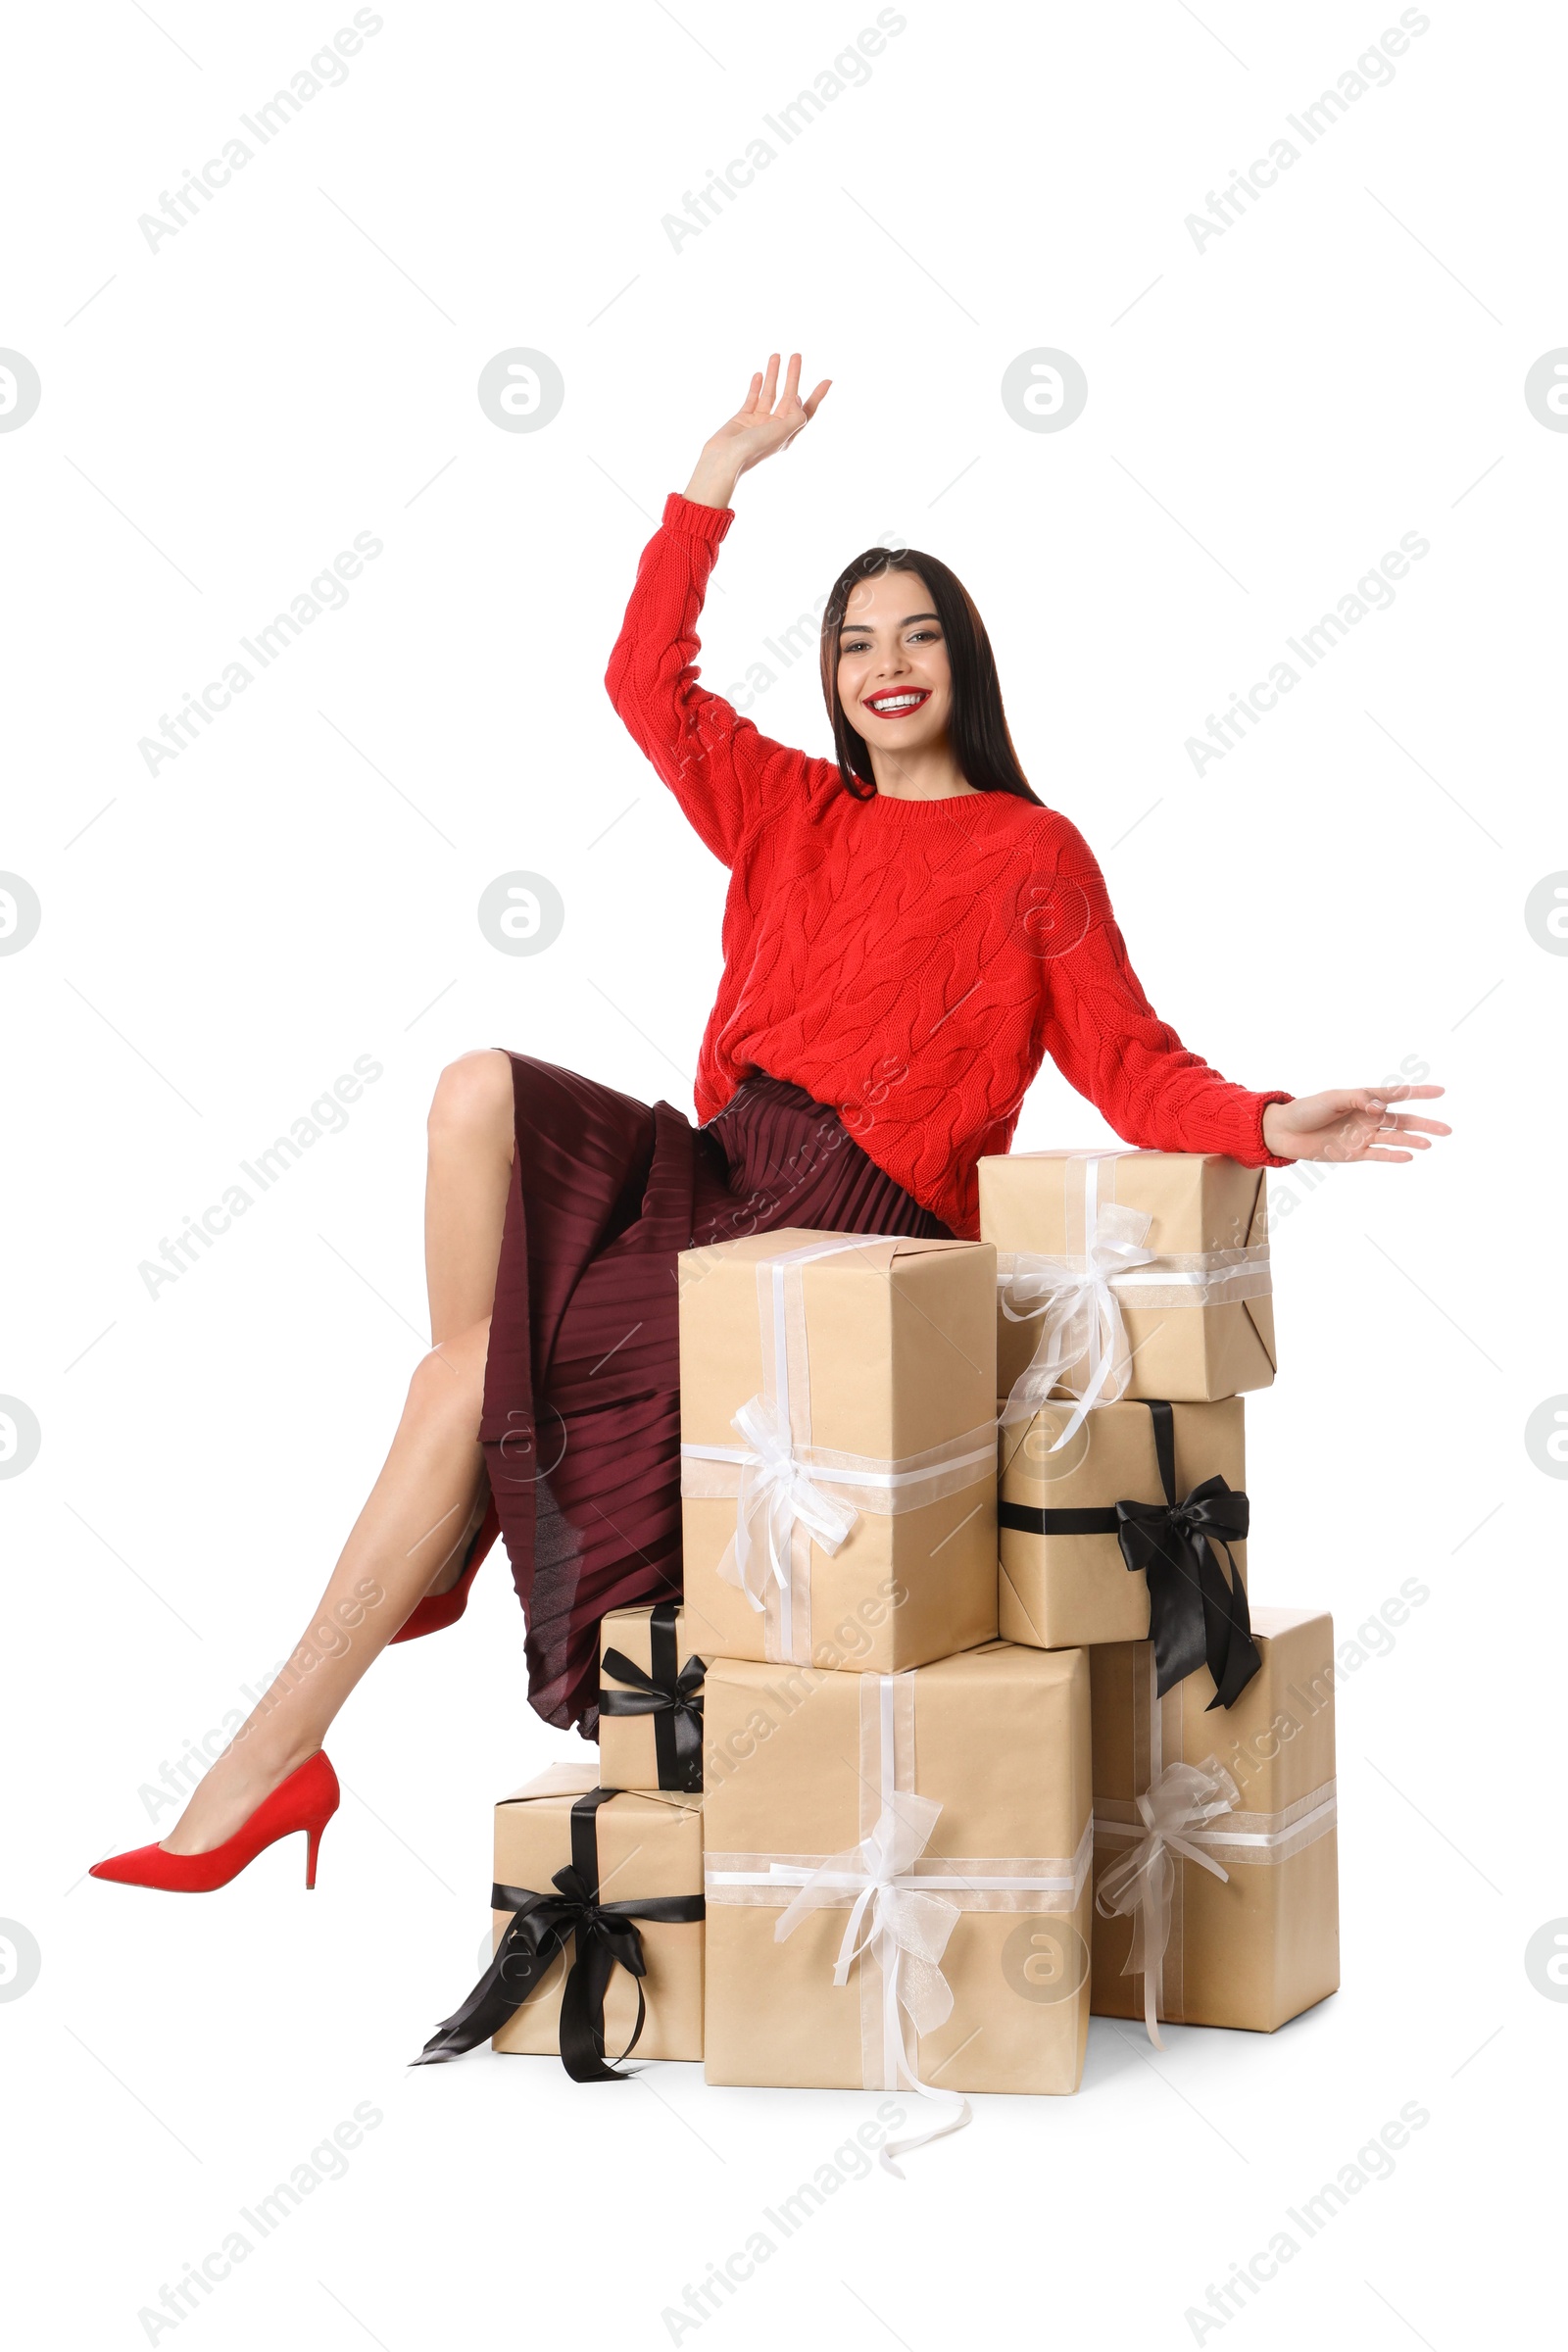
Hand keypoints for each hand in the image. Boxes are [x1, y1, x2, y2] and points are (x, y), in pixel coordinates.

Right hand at [683, 353, 831, 508]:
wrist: (724, 460)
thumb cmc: (753, 449)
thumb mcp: (781, 433)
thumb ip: (795, 418)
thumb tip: (802, 405)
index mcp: (787, 433)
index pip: (806, 410)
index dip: (817, 396)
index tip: (828, 380)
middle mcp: (774, 427)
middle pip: (788, 396)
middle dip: (793, 376)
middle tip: (797, 356)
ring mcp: (758, 422)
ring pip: (769, 394)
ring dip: (773, 375)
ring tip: (776, 355)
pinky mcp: (742, 418)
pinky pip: (752, 398)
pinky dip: (756, 386)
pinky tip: (759, 374)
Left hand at [1262, 1085, 1449, 1164]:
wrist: (1285, 1132)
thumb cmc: (1308, 1109)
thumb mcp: (1333, 1098)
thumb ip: (1359, 1099)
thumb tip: (1382, 1108)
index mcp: (1364, 1099)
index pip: (1397, 1094)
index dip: (1419, 1092)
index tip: (1441, 1091)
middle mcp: (1368, 1118)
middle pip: (1403, 1120)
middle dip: (1425, 1123)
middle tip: (1447, 1129)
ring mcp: (1363, 1136)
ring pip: (1395, 1138)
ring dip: (1413, 1140)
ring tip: (1430, 1143)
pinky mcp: (1354, 1154)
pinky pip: (1379, 1154)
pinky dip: (1394, 1155)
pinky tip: (1409, 1156)